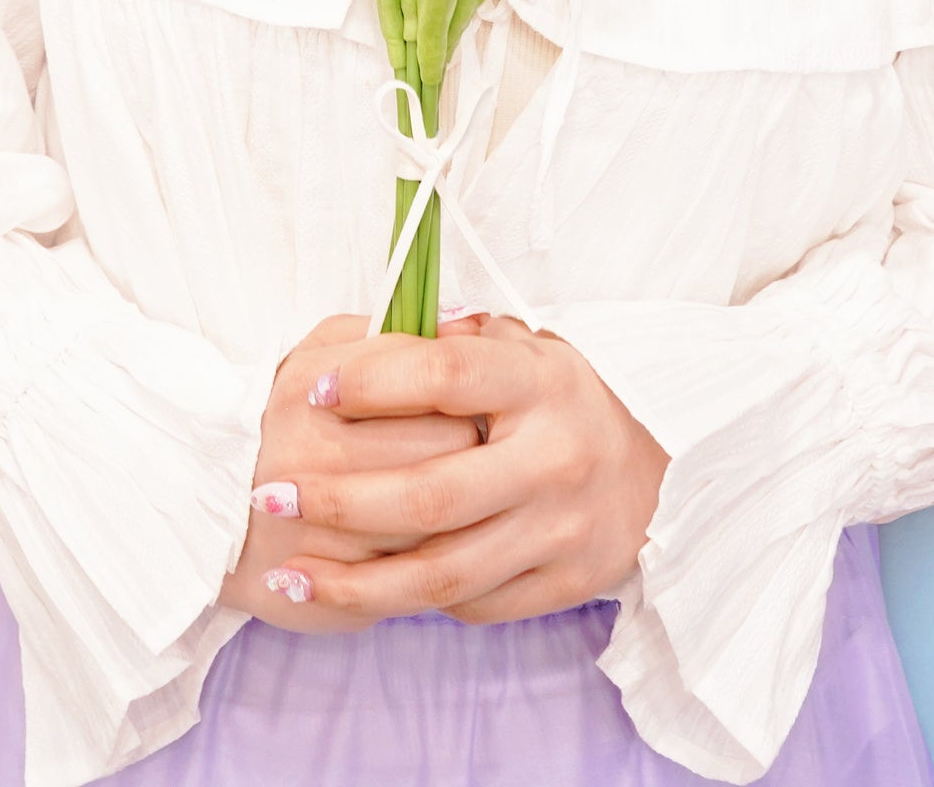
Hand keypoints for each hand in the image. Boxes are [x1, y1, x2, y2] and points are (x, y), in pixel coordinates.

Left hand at [260, 312, 669, 625]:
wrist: (663, 467)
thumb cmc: (561, 401)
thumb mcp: (524, 349)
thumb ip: (455, 342)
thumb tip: (374, 328)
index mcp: (540, 384)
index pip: (445, 377)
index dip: (372, 382)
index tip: (312, 392)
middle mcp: (555, 459)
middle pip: (429, 495)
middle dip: (337, 502)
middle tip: (269, 496)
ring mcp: (564, 530)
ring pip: (443, 573)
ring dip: (354, 581)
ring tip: (289, 576)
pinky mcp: (567, 584)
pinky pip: (474, 605)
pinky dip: (414, 601)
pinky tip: (361, 591)